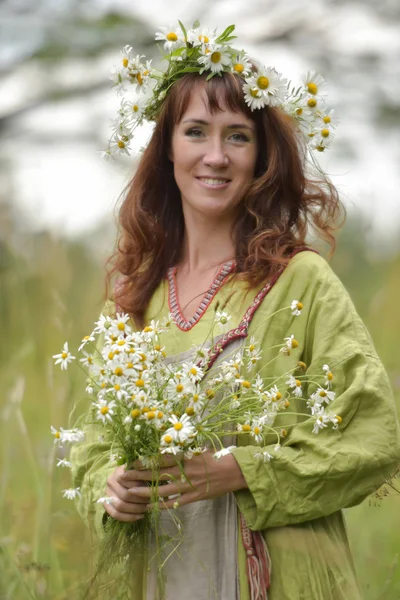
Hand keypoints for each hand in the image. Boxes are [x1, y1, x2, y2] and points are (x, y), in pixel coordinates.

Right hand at [103, 465, 148, 521]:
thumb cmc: (136, 473)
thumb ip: (142, 472)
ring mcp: (107, 493)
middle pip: (125, 495)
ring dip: (136, 509)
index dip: (141, 488)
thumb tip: (145, 475)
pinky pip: (116, 514)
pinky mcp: (107, 504)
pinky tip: (140, 516)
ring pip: (120, 506)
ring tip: (147, 509)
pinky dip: (129, 517)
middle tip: (150, 502)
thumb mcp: (140, 469)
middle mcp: (110, 482)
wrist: (125, 477)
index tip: (151, 491)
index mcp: (118, 471)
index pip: (129, 482)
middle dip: (140, 500)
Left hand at [125, 451, 247, 510]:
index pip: (159, 458)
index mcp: (184, 456)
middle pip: (157, 474)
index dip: (144, 461)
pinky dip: (161, 505)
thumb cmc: (215, 457)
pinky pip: (174, 502)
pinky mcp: (193, 497)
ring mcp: (188, 485)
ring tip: (130, 493)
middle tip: (122, 476)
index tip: (130, 462)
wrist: (233, 471)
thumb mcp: (198, 449)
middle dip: (138, 475)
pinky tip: (149, 506)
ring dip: (145, 492)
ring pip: (162, 490)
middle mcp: (184, 471)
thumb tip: (166, 445)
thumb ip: (182, 450)